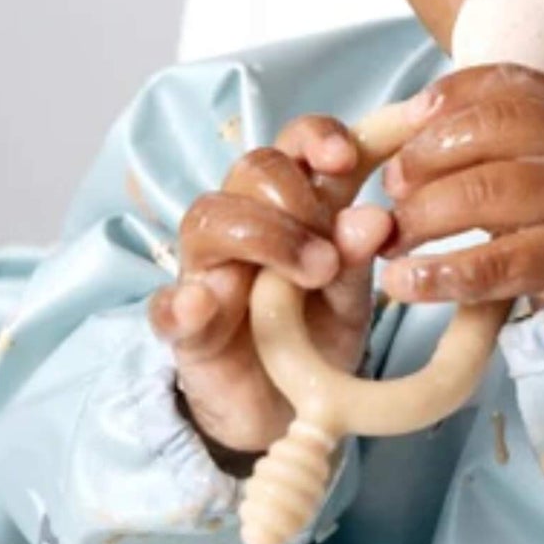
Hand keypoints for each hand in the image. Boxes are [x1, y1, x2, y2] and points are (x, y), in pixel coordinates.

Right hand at [147, 115, 391, 463]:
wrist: (282, 409)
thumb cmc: (318, 329)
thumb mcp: (353, 292)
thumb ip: (358, 254)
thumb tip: (376, 217)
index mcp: (299, 202)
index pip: (306, 143)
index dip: (333, 134)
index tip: (367, 145)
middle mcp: (249, 220)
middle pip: (257, 165)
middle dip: (302, 194)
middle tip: (339, 249)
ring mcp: (210, 270)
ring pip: (210, 215)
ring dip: (266, 236)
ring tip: (317, 272)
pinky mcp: (184, 326)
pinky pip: (167, 304)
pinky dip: (183, 303)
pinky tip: (205, 305)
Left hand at [378, 64, 543, 309]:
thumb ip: (491, 127)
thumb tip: (408, 118)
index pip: (502, 84)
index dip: (446, 99)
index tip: (406, 124)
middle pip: (488, 131)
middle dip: (425, 157)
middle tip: (392, 186)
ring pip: (486, 193)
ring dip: (423, 214)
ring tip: (392, 237)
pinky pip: (494, 265)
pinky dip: (440, 273)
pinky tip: (403, 281)